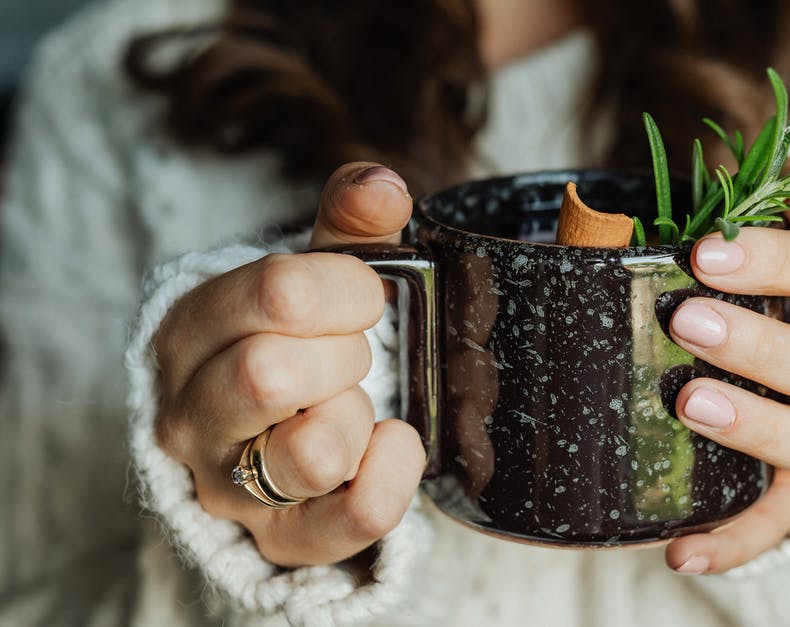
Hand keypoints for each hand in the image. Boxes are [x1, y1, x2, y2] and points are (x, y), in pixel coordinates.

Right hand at [153, 162, 422, 566]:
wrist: (272, 437)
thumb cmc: (296, 343)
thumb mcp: (315, 277)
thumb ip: (349, 226)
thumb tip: (382, 185)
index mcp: (192, 330)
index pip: (277, 293)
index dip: (347, 288)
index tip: (364, 297)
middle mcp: (191, 414)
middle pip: (271, 373)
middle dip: (344, 354)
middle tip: (352, 355)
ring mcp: (229, 486)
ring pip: (310, 452)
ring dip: (356, 416)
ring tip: (352, 405)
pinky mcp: (281, 539)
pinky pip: (352, 518)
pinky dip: (393, 475)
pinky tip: (393, 443)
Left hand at [664, 199, 789, 573]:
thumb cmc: (784, 295)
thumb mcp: (783, 247)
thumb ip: (775, 210)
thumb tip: (770, 161)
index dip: (783, 261)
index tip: (706, 252)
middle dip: (763, 346)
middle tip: (686, 322)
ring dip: (760, 429)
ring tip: (689, 406)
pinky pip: (784, 523)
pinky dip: (737, 542)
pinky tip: (681, 552)